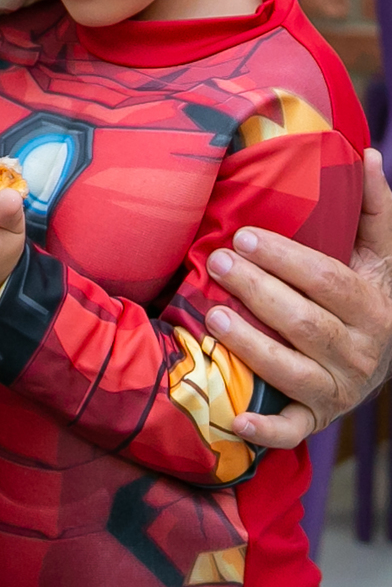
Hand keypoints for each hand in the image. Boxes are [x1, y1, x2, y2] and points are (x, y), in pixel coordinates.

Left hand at [206, 147, 391, 448]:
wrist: (384, 360)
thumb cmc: (368, 293)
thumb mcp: (379, 253)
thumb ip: (374, 207)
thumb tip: (368, 155)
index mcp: (373, 307)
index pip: (328, 281)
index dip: (286, 259)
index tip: (244, 236)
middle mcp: (360, 352)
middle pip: (305, 324)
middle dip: (258, 293)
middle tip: (216, 263)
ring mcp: (338, 391)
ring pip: (293, 373)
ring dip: (252, 348)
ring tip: (212, 319)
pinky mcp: (317, 419)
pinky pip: (292, 431)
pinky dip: (264, 431)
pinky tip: (233, 418)